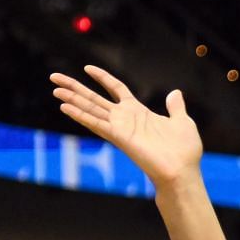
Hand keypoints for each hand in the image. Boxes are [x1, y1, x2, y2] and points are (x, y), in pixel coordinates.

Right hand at [50, 66, 203, 187]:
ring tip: (55, 90)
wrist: (183, 171)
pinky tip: (65, 107)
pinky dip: (80, 115)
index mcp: (139, 112)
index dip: (102, 78)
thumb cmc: (184, 151)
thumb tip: (175, 93)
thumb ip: (175, 107)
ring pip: (90, 109)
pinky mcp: (118, 137)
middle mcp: (125, 119)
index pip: (116, 89)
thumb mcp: (182, 122)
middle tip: (54, 77)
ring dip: (72, 99)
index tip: (88, 67)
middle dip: (75, 87)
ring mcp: (120, 128)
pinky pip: (96, 123)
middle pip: (94, 98)